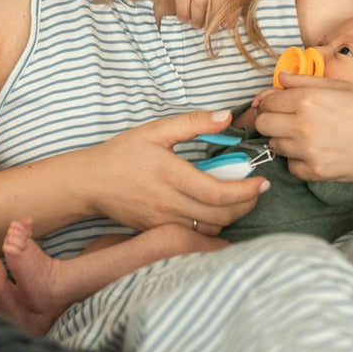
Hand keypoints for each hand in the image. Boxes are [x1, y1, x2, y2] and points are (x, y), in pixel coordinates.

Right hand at [83, 109, 266, 232]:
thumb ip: (193, 122)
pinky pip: (194, 235)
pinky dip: (211, 224)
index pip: (219, 193)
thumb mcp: (156, 130)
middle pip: (221, 216)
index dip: (246, 191)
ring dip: (229, 216)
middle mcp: (169, 204)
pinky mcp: (159, 231)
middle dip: (245, 205)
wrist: (90, 183)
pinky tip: (213, 209)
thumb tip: (226, 116)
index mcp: (171, 176)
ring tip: (235, 198)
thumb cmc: (122, 154)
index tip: (262, 182)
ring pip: (209, 229)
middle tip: (256, 191)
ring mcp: (163, 222)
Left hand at [252, 73, 352, 185]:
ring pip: (274, 146)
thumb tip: (280, 78)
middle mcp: (303, 125)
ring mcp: (308, 151)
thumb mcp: (340, 86)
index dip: (271, 102)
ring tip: (308, 135)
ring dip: (284, 140)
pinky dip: (298, 160)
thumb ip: (304, 81)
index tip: (281, 104)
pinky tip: (316, 151)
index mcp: (307, 99)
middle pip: (263, 124)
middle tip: (290, 120)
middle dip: (272, 120)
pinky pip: (291, 166)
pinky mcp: (316, 172)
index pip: (267, 102)